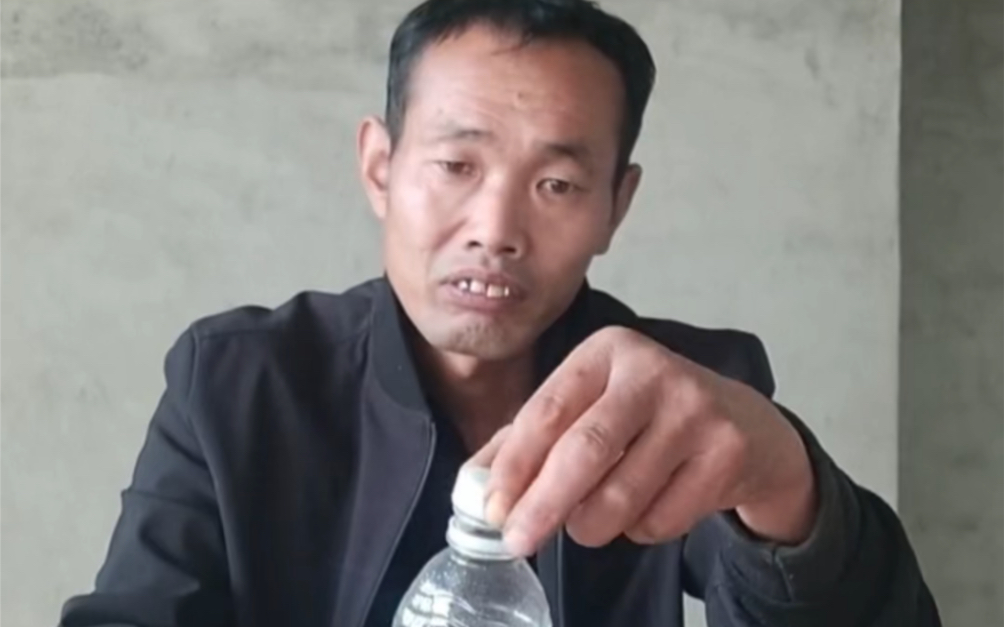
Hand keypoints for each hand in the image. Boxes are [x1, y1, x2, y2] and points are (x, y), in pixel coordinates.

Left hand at [472, 326, 816, 556]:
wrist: (745, 427)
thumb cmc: (647, 417)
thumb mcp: (589, 407)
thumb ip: (530, 438)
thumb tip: (475, 484)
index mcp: (607, 350)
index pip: (547, 410)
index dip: (515, 465)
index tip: (493, 508)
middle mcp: (653, 370)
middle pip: (584, 450)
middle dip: (543, 505)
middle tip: (518, 542)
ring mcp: (696, 409)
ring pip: (622, 494)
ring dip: (591, 525)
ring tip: (587, 523)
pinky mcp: (727, 452)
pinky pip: (661, 518)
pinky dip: (640, 530)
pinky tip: (649, 506)